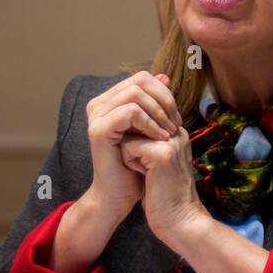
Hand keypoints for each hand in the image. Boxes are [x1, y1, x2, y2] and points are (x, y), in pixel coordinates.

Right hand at [85, 71, 182, 220]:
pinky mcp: (99, 129)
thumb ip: (155, 103)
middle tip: (175, 124)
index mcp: (110, 100)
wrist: (120, 195)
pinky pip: (131, 112)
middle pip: (140, 81)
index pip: (142, 78)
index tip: (176, 118)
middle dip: (164, 100)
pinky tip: (160, 138)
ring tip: (169, 132)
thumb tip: (165, 76)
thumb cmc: (136, 164)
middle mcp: (99, 104)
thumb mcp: (151, 128)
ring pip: (136, 93)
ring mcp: (96, 115)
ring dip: (159, 111)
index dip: (164, 93)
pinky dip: (150, 123)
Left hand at [120, 124, 208, 248]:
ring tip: (147, 174)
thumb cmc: (165, 198)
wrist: (180, 222)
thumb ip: (148, 145)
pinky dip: (129, 162)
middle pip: (135, 123)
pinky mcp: (162, 153)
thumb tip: (125, 132)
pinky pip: (129, 145)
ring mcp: (171, 141)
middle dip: (132, 147)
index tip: (145, 165)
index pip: (142, 120)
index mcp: (176, 134)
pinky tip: (145, 177)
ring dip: (130, 155)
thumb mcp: (157, 164)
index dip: (135, 142)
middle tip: (146, 171)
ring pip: (130, 134)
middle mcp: (176, 132)